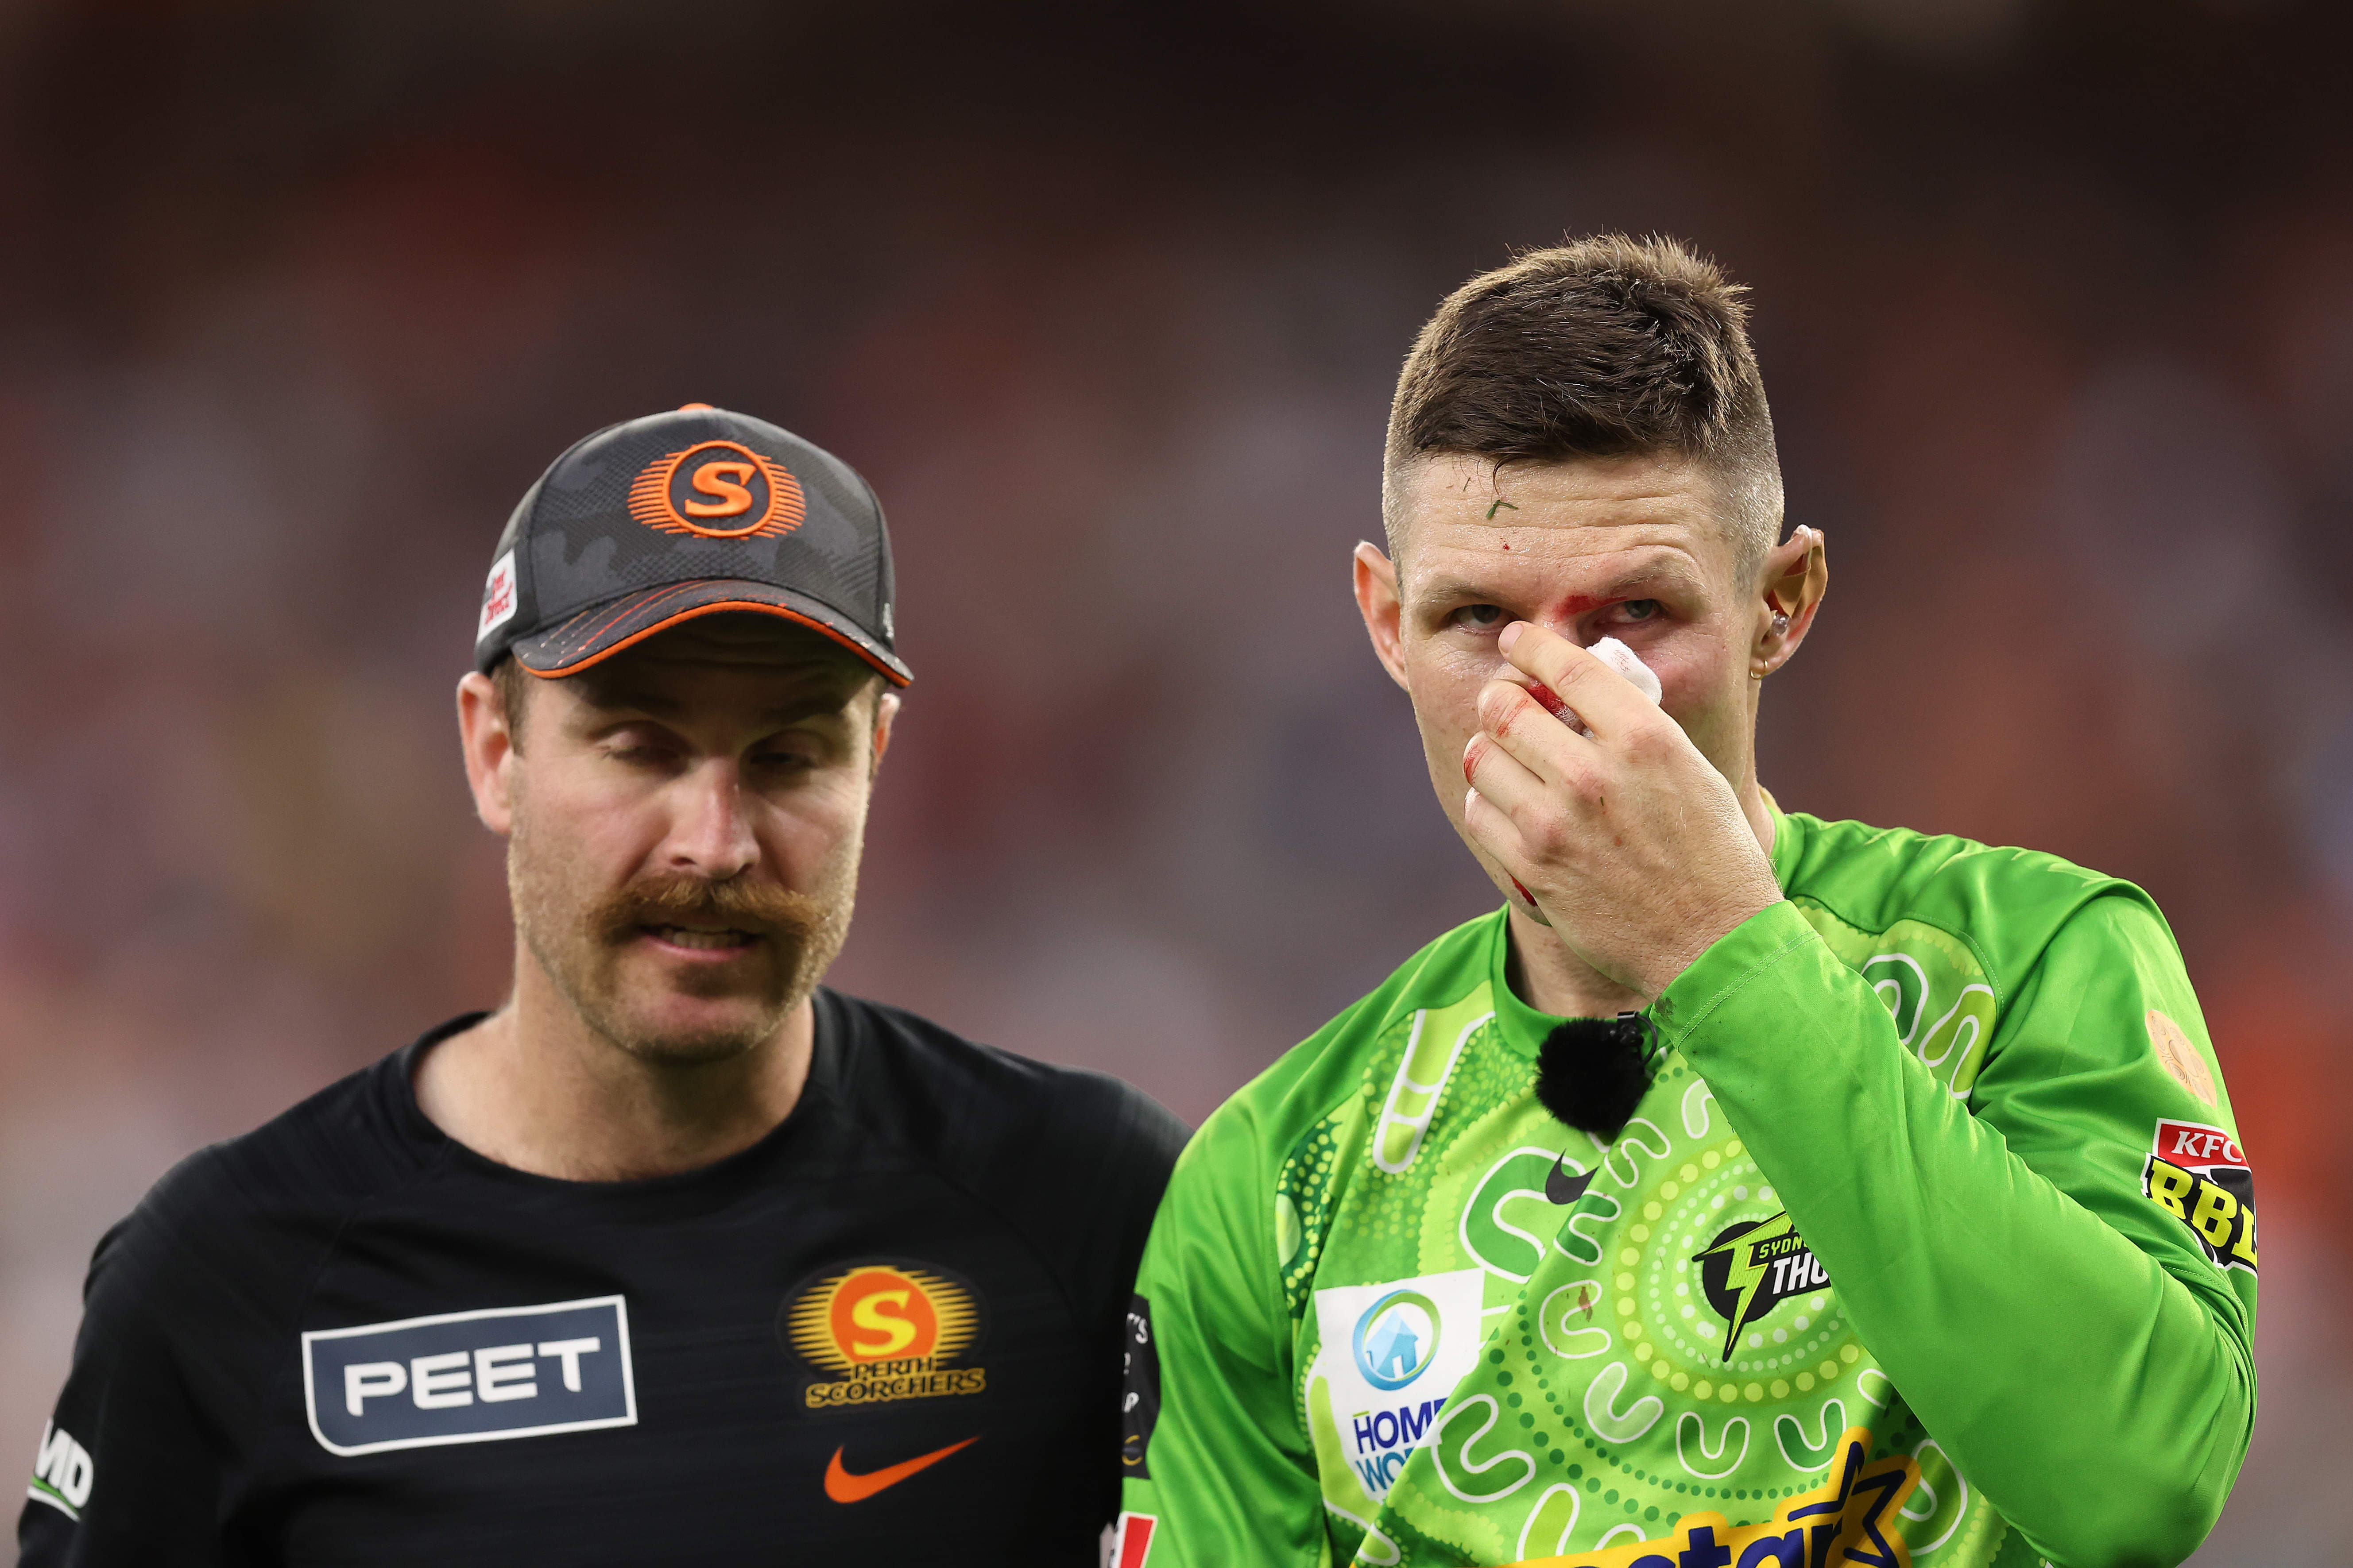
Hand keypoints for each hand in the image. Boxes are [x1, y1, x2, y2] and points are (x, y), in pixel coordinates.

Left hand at [1462, 622, 1782, 997]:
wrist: (1714, 944)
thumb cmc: (1713, 854)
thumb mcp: (1691, 771)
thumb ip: (1635, 728)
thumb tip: (1585, 689)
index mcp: (1644, 737)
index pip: (1566, 665)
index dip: (1529, 644)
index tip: (1515, 640)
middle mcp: (1595, 773)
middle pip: (1505, 707)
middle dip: (1497, 697)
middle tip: (1502, 701)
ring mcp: (1557, 823)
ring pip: (1482, 758)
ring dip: (1487, 750)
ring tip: (1503, 756)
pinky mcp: (1533, 868)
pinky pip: (1479, 812)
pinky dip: (1486, 803)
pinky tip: (1506, 806)